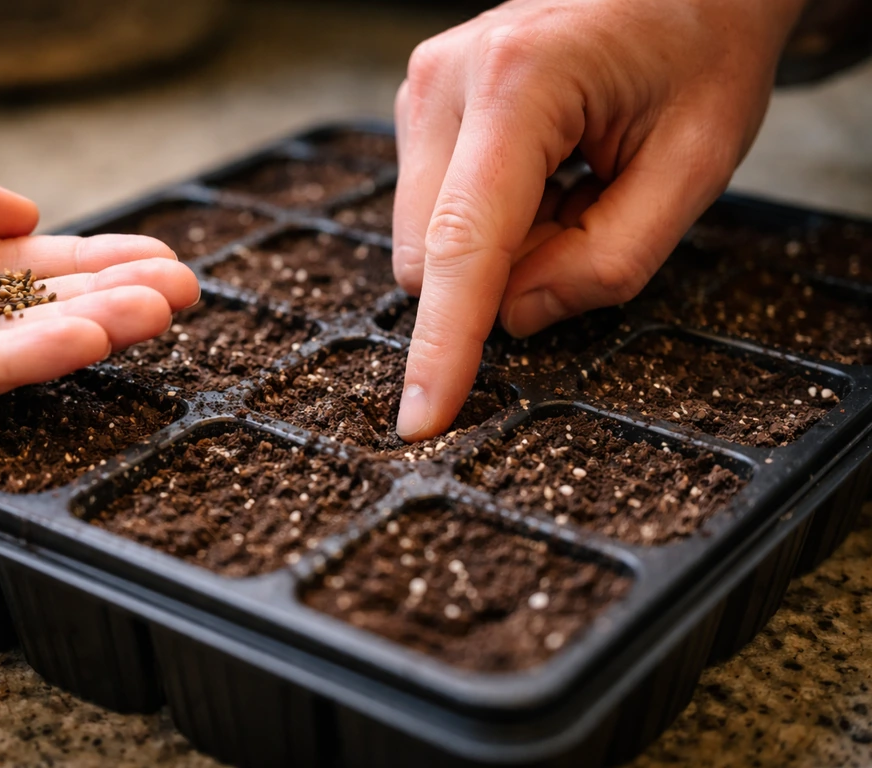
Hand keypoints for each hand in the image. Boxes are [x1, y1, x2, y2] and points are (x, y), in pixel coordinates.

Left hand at [0, 139, 198, 441]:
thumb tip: (27, 214)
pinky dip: (20, 362)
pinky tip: (82, 342)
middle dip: (110, 296)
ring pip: (5, 348)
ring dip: (87, 330)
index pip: (14, 260)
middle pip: (28, 306)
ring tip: (158, 312)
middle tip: (183, 290)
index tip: (156, 257)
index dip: (89, 259)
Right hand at [392, 0, 806, 440]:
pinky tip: (539, 176)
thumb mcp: (693, 167)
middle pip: (435, 256)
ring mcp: (423, 88)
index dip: (445, 345)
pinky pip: (432, 213)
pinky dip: (488, 225)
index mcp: (519, 84)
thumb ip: (607, 263)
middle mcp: (446, 80)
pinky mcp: (420, 106)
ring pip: (429, 241)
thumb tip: (514, 319)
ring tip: (567, 187)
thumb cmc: (699, 54)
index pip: (466, 244)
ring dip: (499, 250)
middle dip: (504, 278)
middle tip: (586, 220)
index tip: (422, 420)